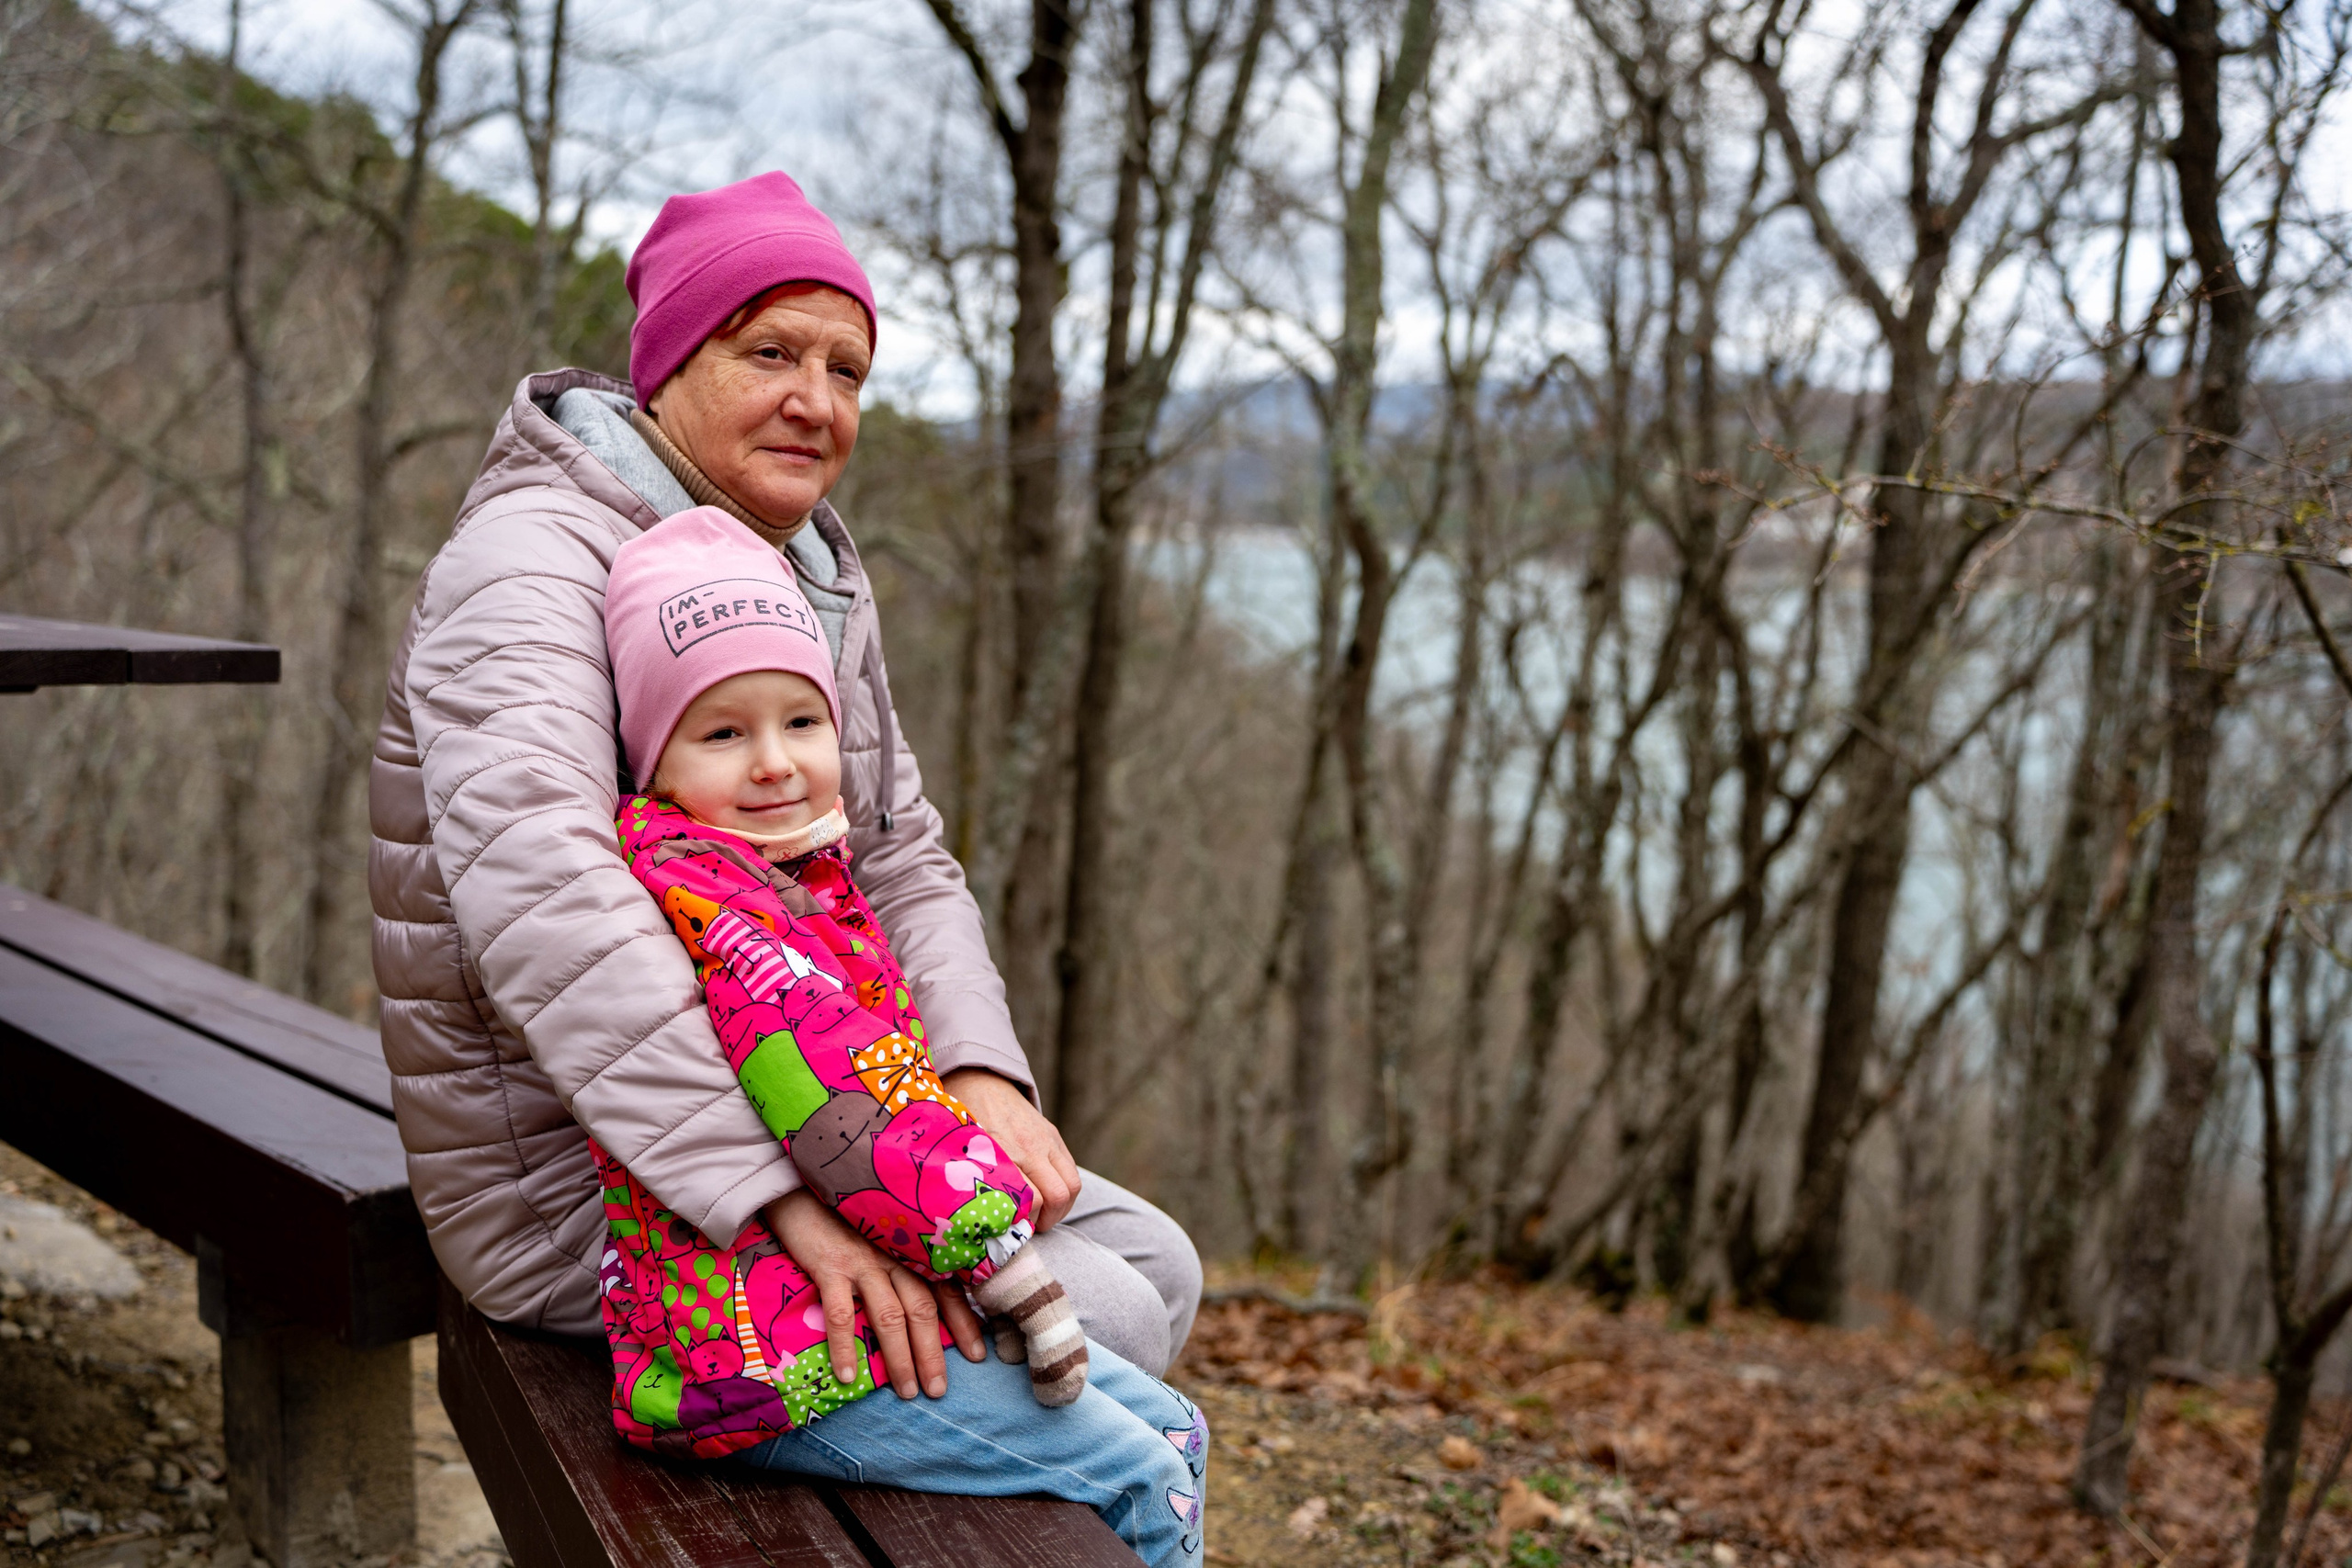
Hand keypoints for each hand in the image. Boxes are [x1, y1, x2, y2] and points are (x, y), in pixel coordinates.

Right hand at [761, 1189, 982, 1397]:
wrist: (800, 1191)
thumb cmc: (843, 1221)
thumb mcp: (881, 1240)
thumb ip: (902, 1268)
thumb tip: (922, 1312)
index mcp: (909, 1252)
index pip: (946, 1290)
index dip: (964, 1323)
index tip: (977, 1356)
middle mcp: (894, 1257)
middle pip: (923, 1309)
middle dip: (933, 1353)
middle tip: (939, 1390)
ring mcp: (863, 1262)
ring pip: (891, 1315)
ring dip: (900, 1358)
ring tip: (907, 1392)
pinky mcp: (831, 1267)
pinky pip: (842, 1314)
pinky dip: (845, 1347)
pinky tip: (848, 1377)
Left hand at [943, 1067, 1081, 1229]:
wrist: (979, 1081)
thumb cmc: (963, 1121)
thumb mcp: (959, 1151)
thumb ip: (970, 1181)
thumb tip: (970, 1222)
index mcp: (1000, 1153)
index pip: (1028, 1199)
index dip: (1024, 1222)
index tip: (1011, 1230)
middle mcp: (1028, 1147)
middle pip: (1057, 1196)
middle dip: (1047, 1221)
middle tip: (1031, 1228)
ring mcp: (1045, 1140)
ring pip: (1071, 1186)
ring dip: (1062, 1208)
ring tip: (1044, 1216)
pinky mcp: (1053, 1135)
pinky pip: (1072, 1170)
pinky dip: (1065, 1189)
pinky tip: (1048, 1196)